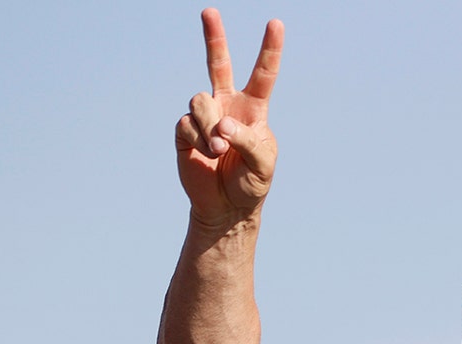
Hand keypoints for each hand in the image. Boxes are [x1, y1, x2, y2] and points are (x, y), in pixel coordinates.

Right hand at [176, 8, 283, 229]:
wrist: (226, 207)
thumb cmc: (251, 183)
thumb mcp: (262, 164)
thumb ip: (248, 140)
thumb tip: (222, 126)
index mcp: (253, 109)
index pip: (263, 74)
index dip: (269, 49)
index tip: (275, 24)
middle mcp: (227, 106)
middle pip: (218, 64)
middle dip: (214, 38)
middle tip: (209, 11)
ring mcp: (205, 117)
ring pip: (200, 100)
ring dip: (210, 126)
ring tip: (219, 150)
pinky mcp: (185, 131)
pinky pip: (188, 123)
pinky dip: (200, 140)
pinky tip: (208, 155)